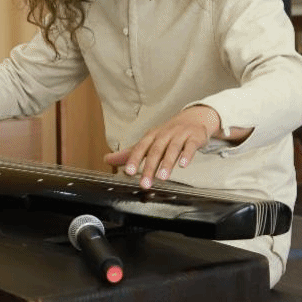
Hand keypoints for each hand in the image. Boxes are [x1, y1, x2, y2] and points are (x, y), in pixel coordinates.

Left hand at [103, 105, 220, 188]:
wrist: (194, 118)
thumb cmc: (169, 133)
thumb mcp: (149, 141)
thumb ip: (130, 152)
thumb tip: (107, 159)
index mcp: (152, 136)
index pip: (140, 147)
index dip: (134, 159)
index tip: (128, 172)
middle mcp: (164, 134)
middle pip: (155, 151)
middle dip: (149, 167)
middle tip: (145, 184)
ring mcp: (180, 135)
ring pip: (172, 149)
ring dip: (167, 163)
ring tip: (162, 177)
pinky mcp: (194, 138)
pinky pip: (190, 146)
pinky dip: (187, 155)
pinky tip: (183, 165)